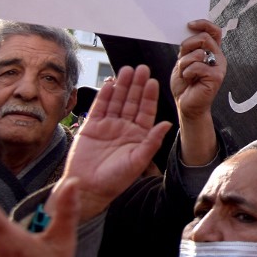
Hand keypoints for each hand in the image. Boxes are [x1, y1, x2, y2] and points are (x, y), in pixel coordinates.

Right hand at [56, 64, 170, 219]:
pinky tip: (110, 83)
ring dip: (122, 86)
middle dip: (137, 85)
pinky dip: (104, 95)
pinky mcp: (92, 126)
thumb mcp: (138, 160)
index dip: (149, 96)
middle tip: (141, 68)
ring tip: (127, 70)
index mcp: (139, 135)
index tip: (153, 81)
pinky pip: (100, 107)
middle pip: (132, 102)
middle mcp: (125, 128)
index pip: (146, 111)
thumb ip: (152, 141)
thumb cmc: (115, 180)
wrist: (88, 188)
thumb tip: (168, 123)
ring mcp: (108, 126)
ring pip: (117, 101)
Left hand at [172, 20, 225, 119]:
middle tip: (181, 56)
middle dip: (187, 45)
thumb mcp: (184, 60)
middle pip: (205, 38)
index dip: (203, 24)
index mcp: (212, 51)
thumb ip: (188, 48)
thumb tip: (188, 32)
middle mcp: (218, 57)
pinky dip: (186, 72)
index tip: (189, 25)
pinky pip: (196, 66)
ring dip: (184, 63)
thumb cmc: (185, 84)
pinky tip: (189, 79)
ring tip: (185, 74)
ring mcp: (219, 67)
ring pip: (197, 53)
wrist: (187, 105)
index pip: (214, 30)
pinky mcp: (216, 76)